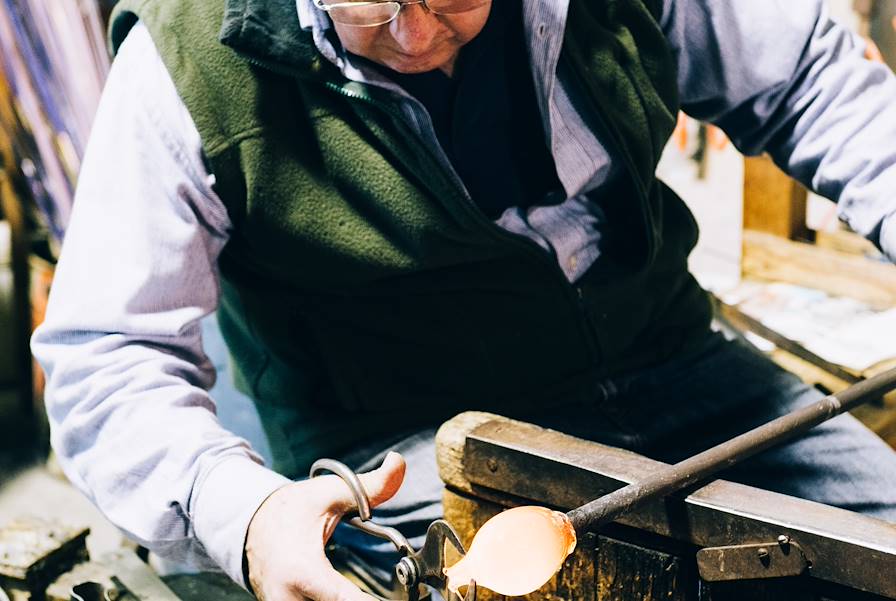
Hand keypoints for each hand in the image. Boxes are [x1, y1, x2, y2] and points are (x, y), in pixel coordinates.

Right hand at [245, 451, 405, 600]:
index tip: (400, 595)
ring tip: (370, 594)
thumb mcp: (330, 493)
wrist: (252, 525)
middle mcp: (289, 599)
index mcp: (303, 572)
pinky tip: (347, 596)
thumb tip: (398, 462)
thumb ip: (372, 484)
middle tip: (390, 593)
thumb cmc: (292, 509)